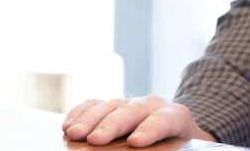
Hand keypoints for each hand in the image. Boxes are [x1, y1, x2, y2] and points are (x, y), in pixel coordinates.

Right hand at [62, 96, 213, 146]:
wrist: (176, 131)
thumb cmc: (178, 145)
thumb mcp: (181, 149)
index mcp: (174, 117)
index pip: (163, 121)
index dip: (150, 130)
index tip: (135, 142)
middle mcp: (150, 105)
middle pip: (130, 111)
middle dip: (110, 125)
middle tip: (95, 139)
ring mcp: (129, 103)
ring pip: (107, 106)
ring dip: (88, 120)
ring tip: (73, 133)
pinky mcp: (112, 105)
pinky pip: (93, 104)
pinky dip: (79, 113)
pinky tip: (68, 125)